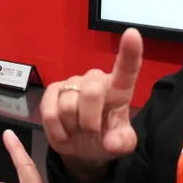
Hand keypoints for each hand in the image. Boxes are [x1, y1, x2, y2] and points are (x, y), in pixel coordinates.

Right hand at [41, 28, 141, 177]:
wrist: (83, 148)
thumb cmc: (106, 137)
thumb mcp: (120, 143)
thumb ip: (122, 142)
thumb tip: (112, 142)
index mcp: (119, 89)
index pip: (127, 68)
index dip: (130, 52)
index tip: (132, 34)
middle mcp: (95, 80)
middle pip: (92, 91)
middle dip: (91, 120)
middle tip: (92, 131)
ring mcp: (71, 83)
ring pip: (68, 106)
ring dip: (74, 127)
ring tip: (78, 130)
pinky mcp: (51, 92)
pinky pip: (50, 113)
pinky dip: (58, 131)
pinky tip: (65, 131)